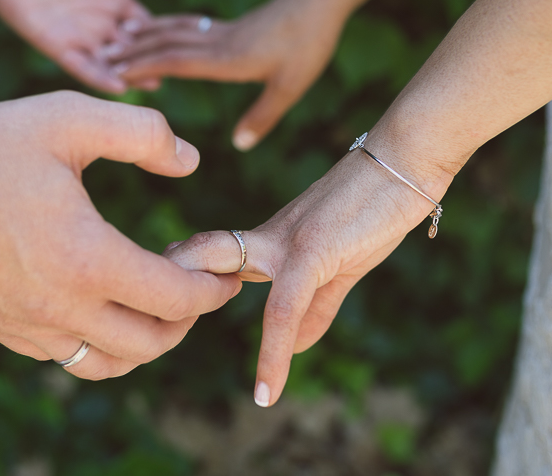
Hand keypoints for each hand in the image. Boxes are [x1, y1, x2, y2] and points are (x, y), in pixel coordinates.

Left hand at [0, 0, 170, 93]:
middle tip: (176, 72)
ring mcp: (81, 36)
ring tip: (154, 83)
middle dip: (153, 60)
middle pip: (134, 47)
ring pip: (113, 62)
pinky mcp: (58, 46)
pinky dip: (100, 77)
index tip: (185, 45)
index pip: (145, 22)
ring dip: (132, 73)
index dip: (162, 32)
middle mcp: (101, 21)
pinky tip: (119, 86)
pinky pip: (82, 67)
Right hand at [0, 91, 240, 379]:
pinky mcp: (3, 330)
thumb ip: (143, 133)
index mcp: (87, 258)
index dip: (211, 290)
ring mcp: (29, 326)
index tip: (224, 275)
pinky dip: (101, 346)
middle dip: (187, 321)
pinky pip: (67, 360)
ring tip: (154, 305)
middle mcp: (61, 307)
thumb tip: (192, 161)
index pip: (175, 299)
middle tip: (193, 287)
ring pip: (110, 364)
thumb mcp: (70, 119)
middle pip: (151, 344)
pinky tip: (103, 308)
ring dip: (145, 341)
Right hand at [109, 0, 348, 149]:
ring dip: (145, 37)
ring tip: (118, 39)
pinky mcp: (232, 26)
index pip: (174, 62)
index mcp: (227, 59)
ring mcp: (223, 30)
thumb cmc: (309, 44)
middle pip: (166, 44)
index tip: (113, 71)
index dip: (143, 67)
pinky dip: (167, 29)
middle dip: (133, 51)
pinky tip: (162, 31)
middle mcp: (218, 42)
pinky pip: (189, 28)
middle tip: (100, 56)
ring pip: (175, 32)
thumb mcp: (290, 87)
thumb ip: (263, 116)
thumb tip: (239, 145)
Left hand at [162, 129, 455, 403]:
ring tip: (164, 345)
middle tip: (144, 323)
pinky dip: (273, 353)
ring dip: (189, 305)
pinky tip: (267, 390)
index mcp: (269, 237)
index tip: (162, 310)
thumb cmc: (375, 209)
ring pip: (218, 268)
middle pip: (197, 250)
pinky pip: (282, 308)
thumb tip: (296, 347)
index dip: (182, 277)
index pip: (210, 255)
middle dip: (164, 281)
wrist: (407, 161)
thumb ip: (316, 308)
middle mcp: (266, 236)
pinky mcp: (312, 251)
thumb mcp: (341, 266)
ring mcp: (284, 241)